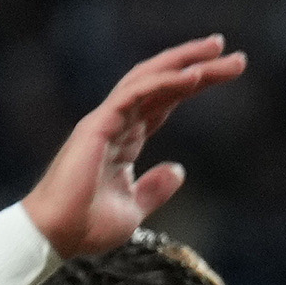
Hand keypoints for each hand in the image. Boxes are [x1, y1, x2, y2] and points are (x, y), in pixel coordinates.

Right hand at [24, 38, 247, 259]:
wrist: (57, 235)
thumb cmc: (86, 225)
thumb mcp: (134, 208)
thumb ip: (155, 188)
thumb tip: (179, 170)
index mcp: (127, 138)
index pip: (165, 101)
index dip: (193, 84)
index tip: (226, 70)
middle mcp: (118, 122)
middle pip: (162, 83)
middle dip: (195, 63)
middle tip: (228, 50)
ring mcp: (107, 120)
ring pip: (150, 78)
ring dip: (184, 61)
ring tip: (217, 49)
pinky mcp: (99, 124)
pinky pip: (136, 94)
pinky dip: (165, 82)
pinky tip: (194, 75)